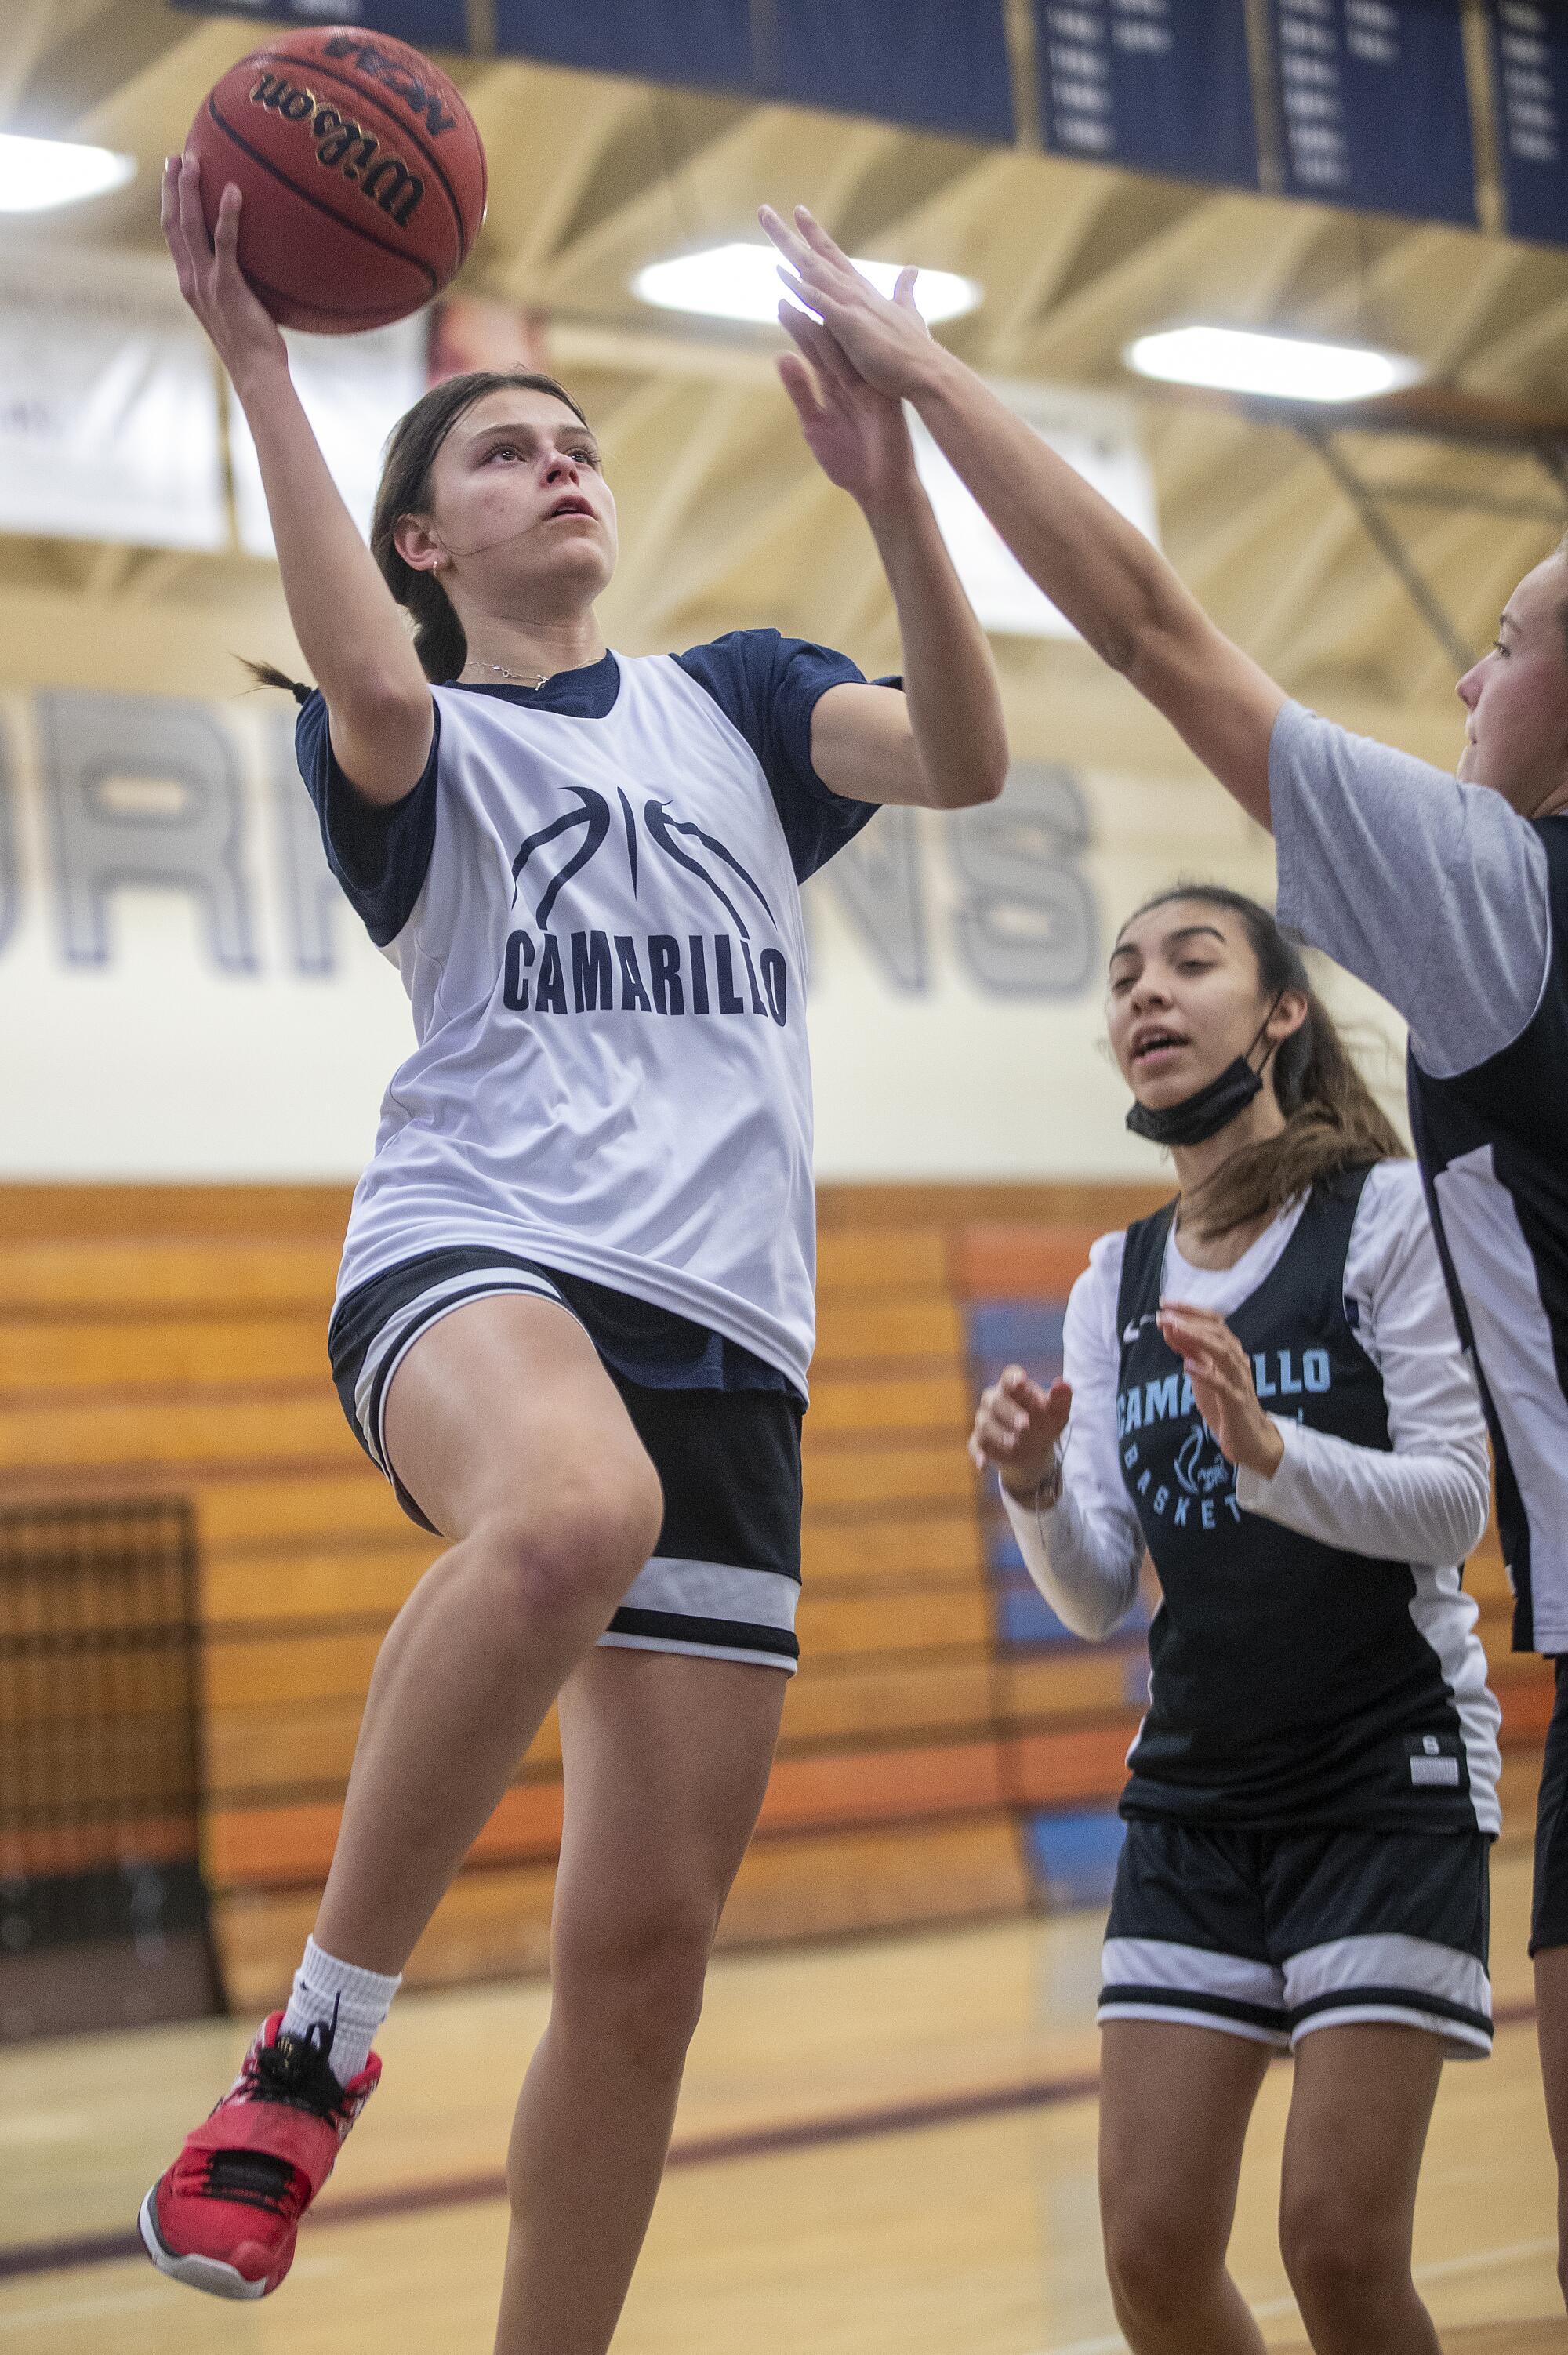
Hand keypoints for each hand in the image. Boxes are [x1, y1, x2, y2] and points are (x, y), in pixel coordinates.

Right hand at [161, 153, 287, 393]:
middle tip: (176, 157)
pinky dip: (227, 215)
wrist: (257, 374)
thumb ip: (238, 285)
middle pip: (173, 223)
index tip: (173, 178)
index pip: (173, 236)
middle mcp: (191, 280)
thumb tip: (261, 264)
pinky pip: (225, 243)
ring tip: (193, 159)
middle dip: (171, 187)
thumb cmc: (256, 348)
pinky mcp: (227, 286)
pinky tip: (235, 191)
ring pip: (189, 226)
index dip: (170, 204)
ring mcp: (206, 283)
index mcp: (190, 284)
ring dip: (189, 189)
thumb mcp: (240, 311)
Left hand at [759, 203, 942, 402]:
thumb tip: (912, 270)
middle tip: (763, 212)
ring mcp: (851, 305)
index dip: (814, 235)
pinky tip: (782, 273)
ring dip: (789, 248)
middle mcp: (854, 291)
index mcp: (862, 291)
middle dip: (789, 234)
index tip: (798, 213)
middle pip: (815, 256)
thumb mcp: (909, 313)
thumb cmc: (916, 349)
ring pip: (813, 271)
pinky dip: (801, 286)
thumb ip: (905, 291)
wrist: (927, 371)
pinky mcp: (850, 325)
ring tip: (767, 227)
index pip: (833, 256)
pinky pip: (820, 303)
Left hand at [775, 305, 917, 515]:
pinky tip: (834, 327)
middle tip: (793, 284)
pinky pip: (862, 367)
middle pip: (828, 341)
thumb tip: (782, 357)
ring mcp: (868, 386)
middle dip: (810, 314)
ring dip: (825, 323)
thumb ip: (801, 392)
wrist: (880, 488)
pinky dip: (848, 348)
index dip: (799, 328)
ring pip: (843, 348)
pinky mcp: (880, 397)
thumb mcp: (816, 424)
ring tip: (807, 296)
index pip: (816, 351)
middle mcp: (853, 380)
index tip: (781, 302)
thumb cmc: (851, 462)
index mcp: (838, 387)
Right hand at [969, 1366, 1071, 1501]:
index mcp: (1013, 1387)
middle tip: (1025, 1425)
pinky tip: (983, 1465)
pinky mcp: (980, 1442)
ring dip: (999, 1434)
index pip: (1009, 1376)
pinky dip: (978, 1455)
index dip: (1013, 1378)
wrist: (1035, 1449)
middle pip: (995, 1401)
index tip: (1021, 1382)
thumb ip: (1060, 1398)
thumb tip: (1063, 1384)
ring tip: (1014, 1443)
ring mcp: (985, 1421)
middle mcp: (994, 1400)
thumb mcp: (1057, 1412)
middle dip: (1010, 1413)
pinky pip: (975, 1446)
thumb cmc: (1045, 1422)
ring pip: (985, 1424)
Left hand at [1156, 1305, 1283, 1479]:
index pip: (1213, 1322)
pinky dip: (1205, 1373)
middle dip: (1189, 1320)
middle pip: (1218, 1332)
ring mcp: (1239, 1381)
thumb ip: (1190, 1351)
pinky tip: (1187, 1366)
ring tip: (1173, 1329)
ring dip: (1197, 1338)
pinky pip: (1223, 1385)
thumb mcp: (1202, 1374)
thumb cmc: (1224, 1404)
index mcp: (1230, 1352)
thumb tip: (1169, 1327)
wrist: (1248, 1440)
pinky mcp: (1237, 1403)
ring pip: (1223, 1352)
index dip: (1190, 1310)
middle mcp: (1238, 1362)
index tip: (1165, 1303)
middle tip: (1163, 1315)